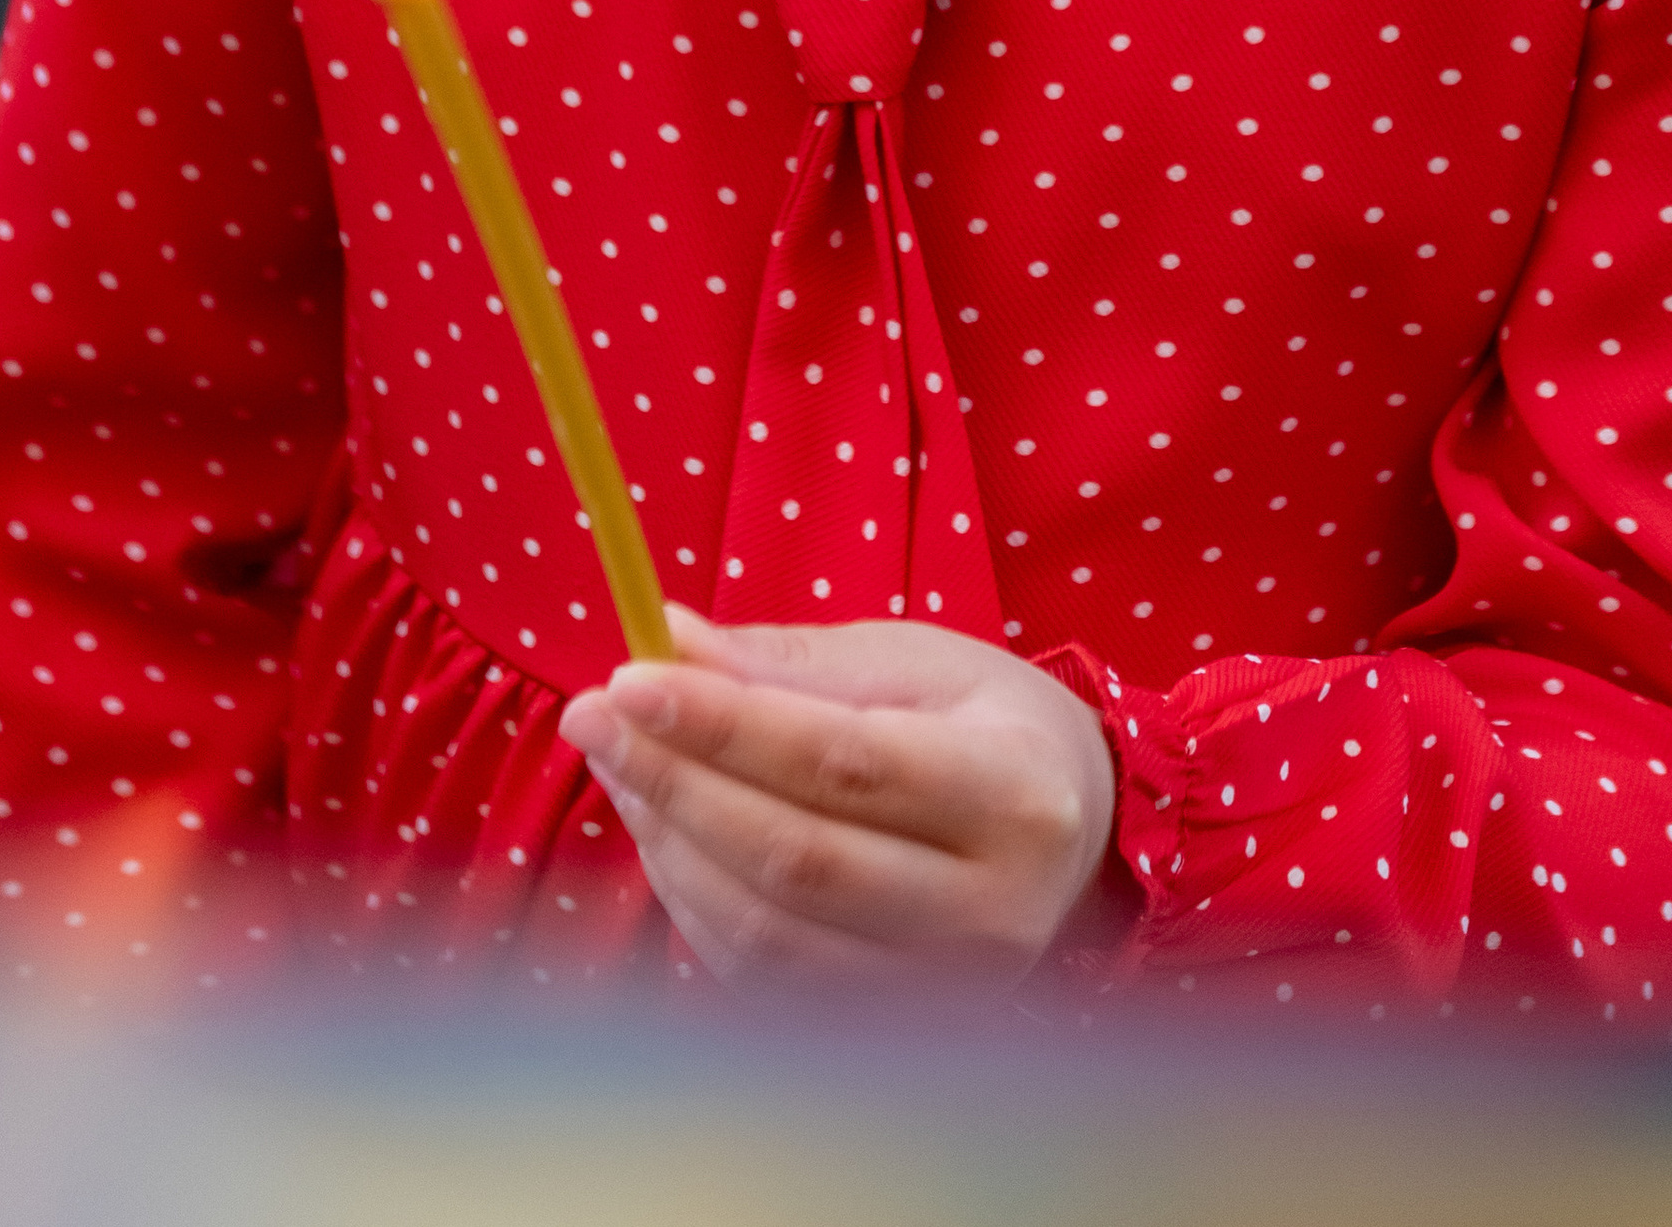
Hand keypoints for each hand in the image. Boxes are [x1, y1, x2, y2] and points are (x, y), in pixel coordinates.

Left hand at [561, 603, 1117, 983]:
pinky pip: (763, 979)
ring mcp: (942, 991)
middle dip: (676, 782)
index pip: (844, 764)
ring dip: (670, 846)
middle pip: (797, 859)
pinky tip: (665, 833)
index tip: (630, 676)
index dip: (725, 725)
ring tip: (621, 764)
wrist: (1077, 839)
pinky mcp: (892, 1032)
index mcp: (1012, 794)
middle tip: (594, 714)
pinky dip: (694, 904)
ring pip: (768, 934)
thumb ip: (793, 663)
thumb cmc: (990, 727)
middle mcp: (988, 911)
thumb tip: (666, 639)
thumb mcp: (919, 662)